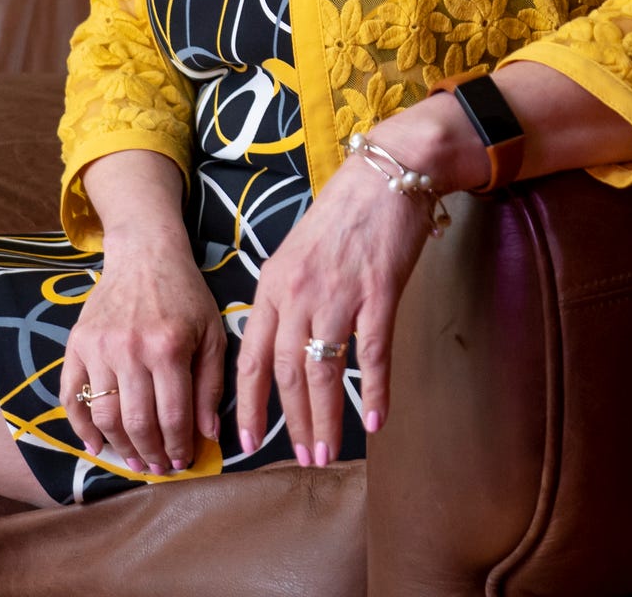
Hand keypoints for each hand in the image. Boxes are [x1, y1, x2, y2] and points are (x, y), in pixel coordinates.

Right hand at [60, 232, 225, 474]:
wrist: (145, 254)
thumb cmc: (186, 295)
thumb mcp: (212, 334)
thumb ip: (211, 385)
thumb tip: (206, 435)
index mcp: (169, 347)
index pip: (172, 416)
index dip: (177, 447)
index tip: (181, 463)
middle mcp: (130, 349)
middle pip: (136, 421)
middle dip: (149, 453)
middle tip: (158, 467)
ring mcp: (99, 347)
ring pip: (104, 414)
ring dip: (118, 445)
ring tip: (133, 459)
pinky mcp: (77, 343)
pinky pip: (71, 395)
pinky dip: (80, 426)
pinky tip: (94, 444)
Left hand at [235, 97, 483, 464]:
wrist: (386, 174)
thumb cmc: (343, 212)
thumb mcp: (296, 251)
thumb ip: (286, 296)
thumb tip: (281, 344)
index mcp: (272, 284)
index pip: (250, 355)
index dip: (247, 403)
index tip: (245, 440)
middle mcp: (298, 292)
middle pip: (286, 372)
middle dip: (292, 421)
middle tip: (304, 457)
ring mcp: (338, 293)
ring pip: (323, 370)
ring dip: (325, 416)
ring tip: (328, 451)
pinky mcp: (378, 292)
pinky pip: (372, 353)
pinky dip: (374, 390)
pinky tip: (376, 419)